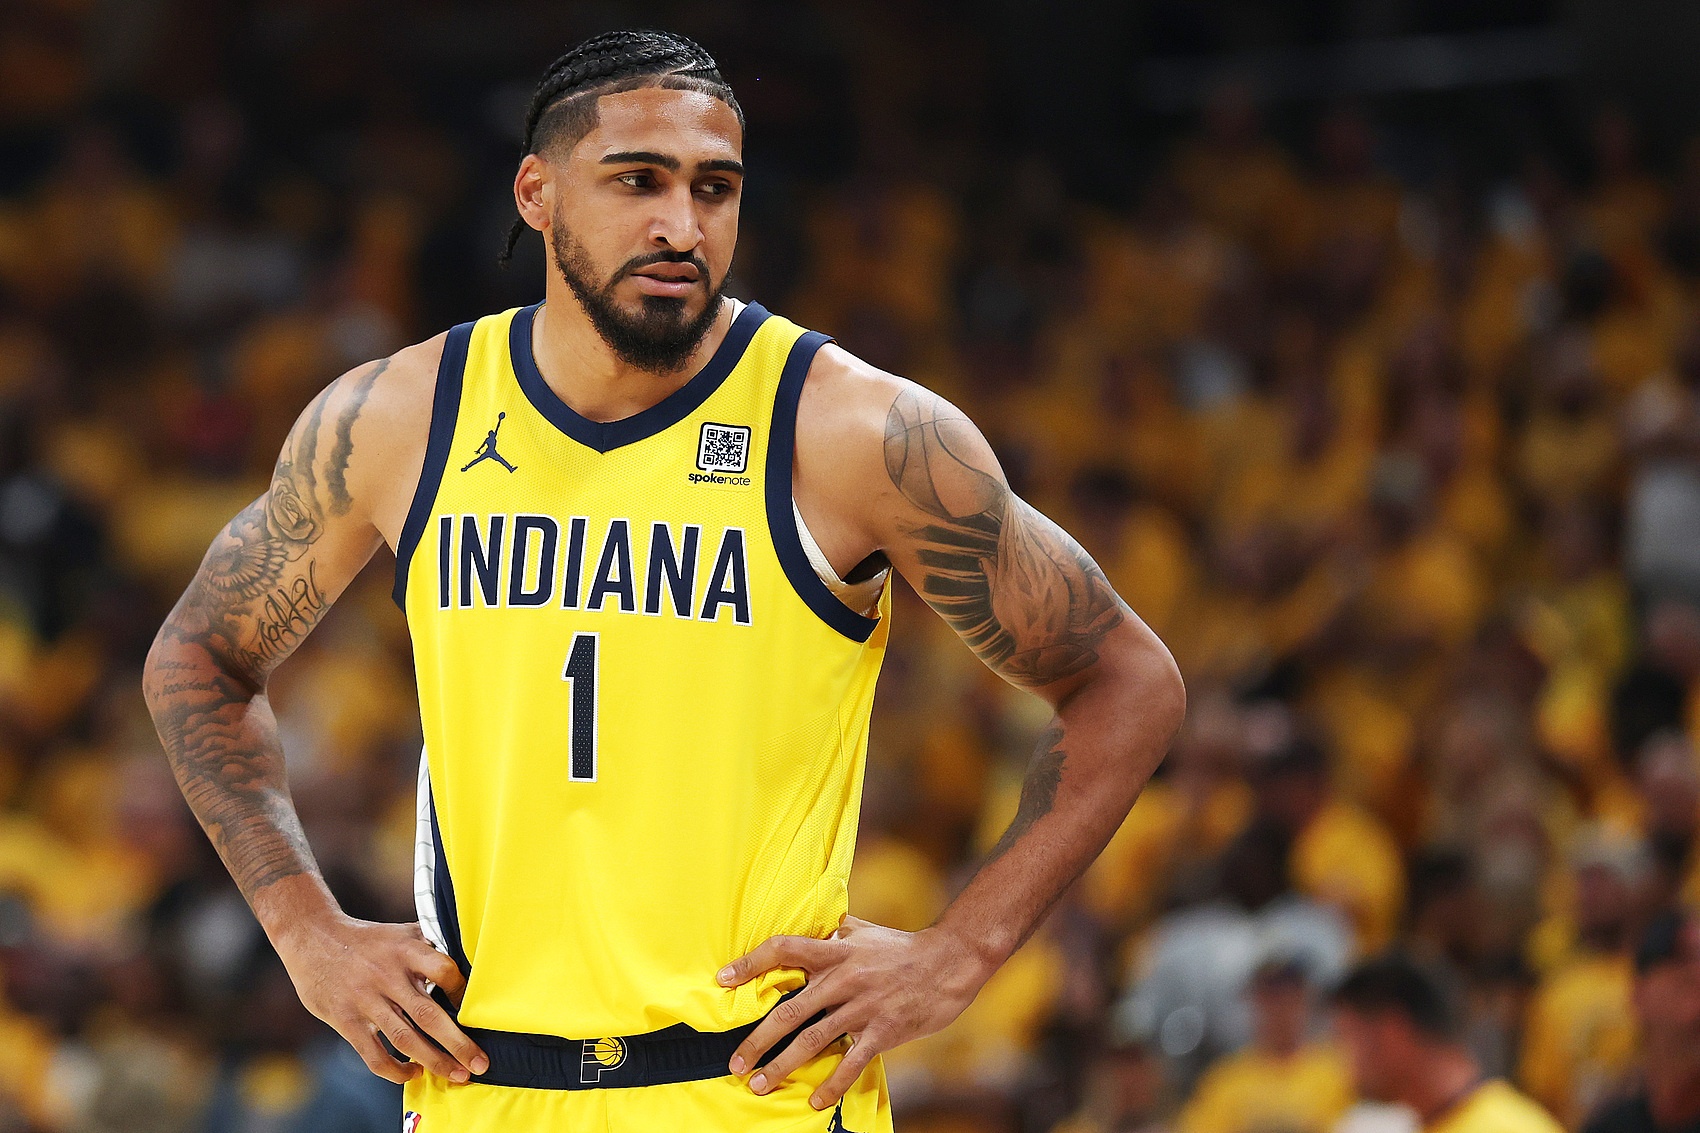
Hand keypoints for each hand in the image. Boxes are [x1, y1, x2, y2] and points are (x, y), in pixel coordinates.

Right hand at [275, 913, 488, 1084]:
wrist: (312, 937)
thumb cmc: (368, 939)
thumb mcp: (401, 932)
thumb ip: (430, 946)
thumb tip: (468, 961)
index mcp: (406, 949)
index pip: (444, 970)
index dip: (462, 991)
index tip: (476, 1009)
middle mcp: (387, 975)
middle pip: (428, 1014)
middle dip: (458, 1043)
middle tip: (480, 1063)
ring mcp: (365, 1000)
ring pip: (405, 1038)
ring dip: (434, 1061)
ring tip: (457, 1075)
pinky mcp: (346, 1020)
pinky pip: (374, 1054)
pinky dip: (395, 1070)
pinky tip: (413, 1073)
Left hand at [717, 916, 989, 1109]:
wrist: (949, 961)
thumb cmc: (902, 947)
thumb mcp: (863, 931)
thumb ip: (834, 933)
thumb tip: (811, 927)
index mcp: (835, 950)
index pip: (784, 950)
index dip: (751, 963)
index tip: (723, 980)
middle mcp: (842, 979)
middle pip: (788, 1012)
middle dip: (757, 1041)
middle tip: (734, 1062)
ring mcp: (861, 1007)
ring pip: (812, 1041)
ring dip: (782, 1066)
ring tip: (759, 1085)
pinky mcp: (882, 1031)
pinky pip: (851, 1062)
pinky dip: (832, 1084)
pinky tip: (816, 1101)